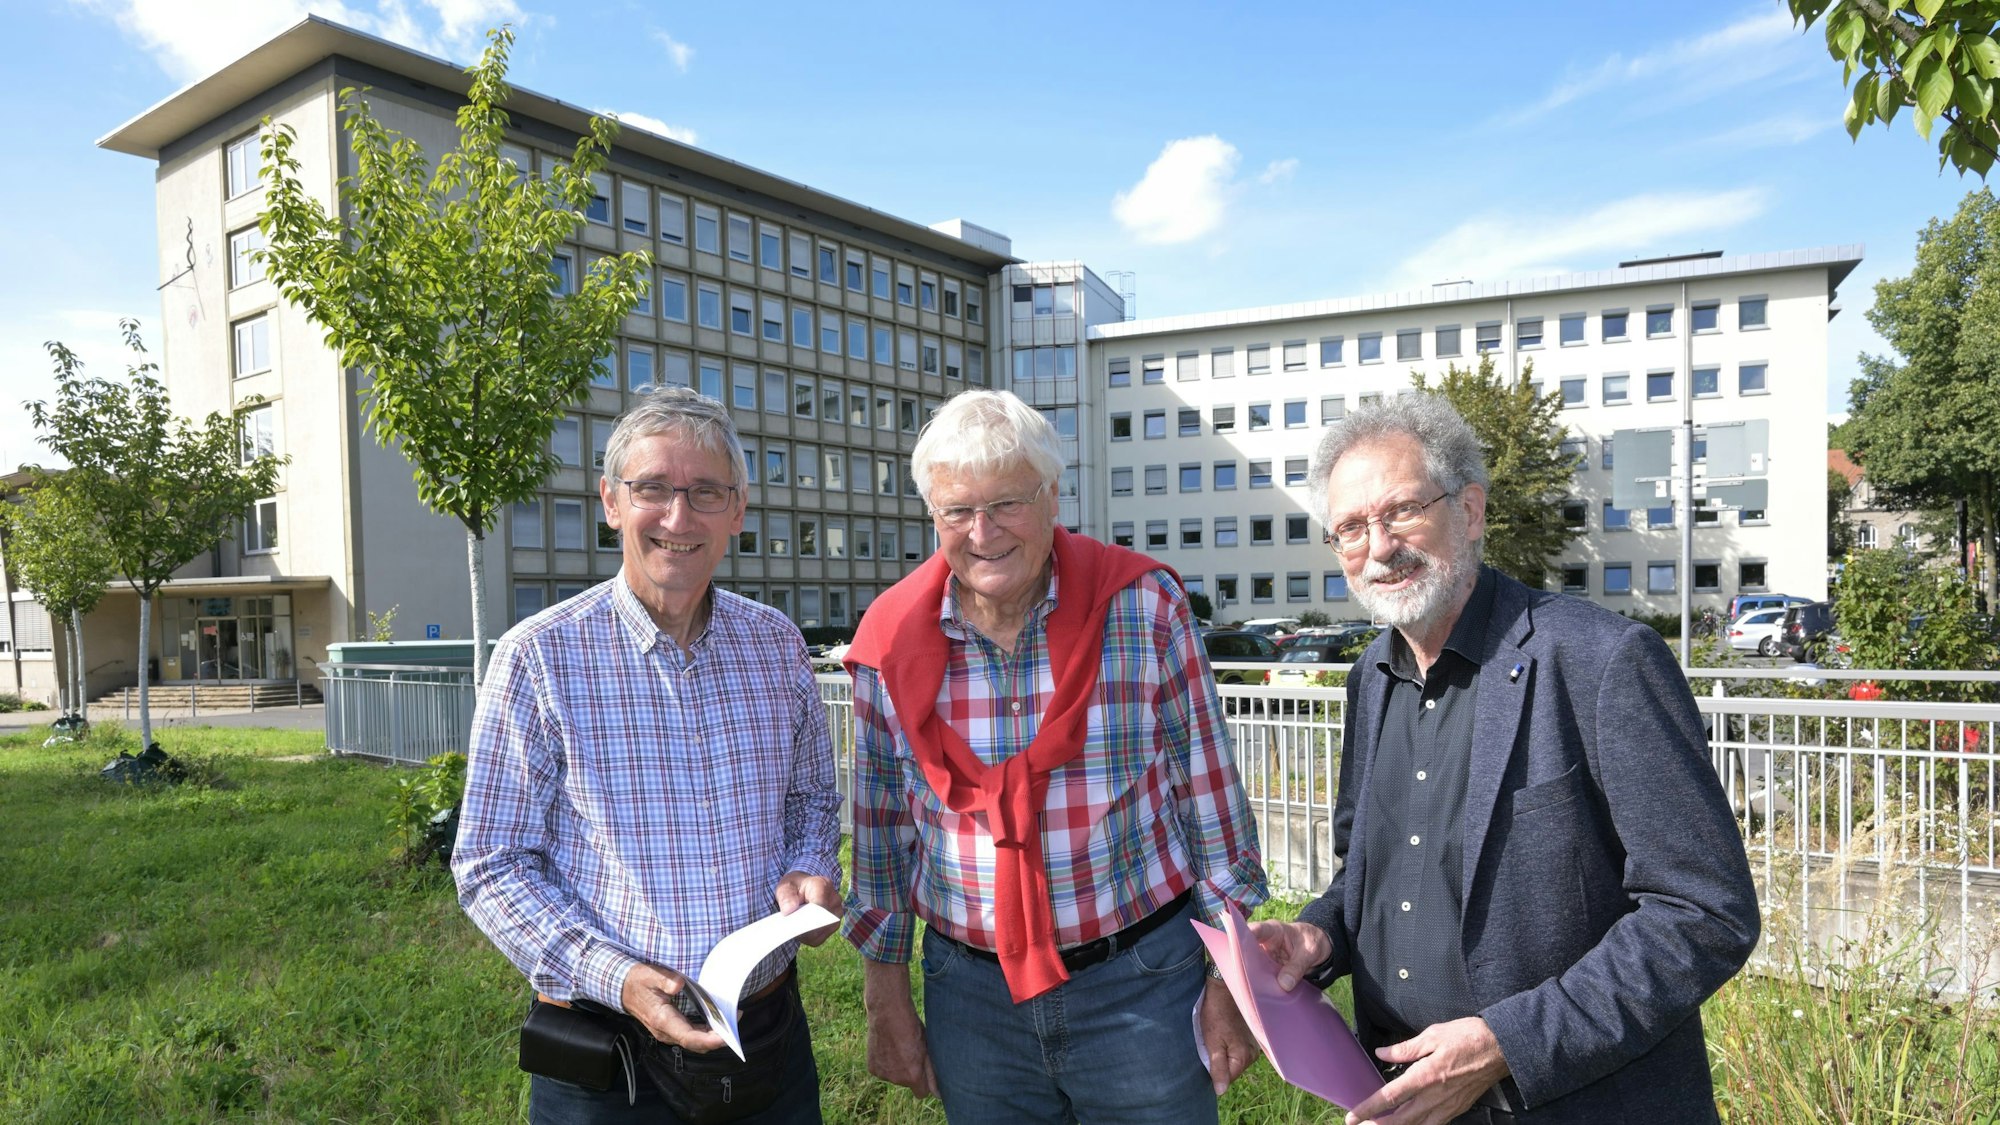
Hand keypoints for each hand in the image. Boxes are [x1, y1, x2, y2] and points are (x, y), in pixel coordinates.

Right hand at [620, 962, 727, 1052]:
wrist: (623, 989)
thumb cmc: (638, 981)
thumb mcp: (649, 975)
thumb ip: (665, 980)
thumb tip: (679, 984)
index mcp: (662, 1019)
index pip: (688, 1037)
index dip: (708, 1040)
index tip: (725, 1037)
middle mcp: (665, 1031)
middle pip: (695, 1044)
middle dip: (717, 1039)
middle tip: (735, 1023)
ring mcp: (668, 1032)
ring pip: (694, 1042)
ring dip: (712, 1037)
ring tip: (730, 1022)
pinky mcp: (671, 1029)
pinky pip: (691, 1036)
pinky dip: (705, 1032)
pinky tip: (716, 1023)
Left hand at [774, 870, 841, 945]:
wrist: (801, 890)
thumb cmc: (794, 888)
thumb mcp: (785, 888)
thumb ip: (785, 897)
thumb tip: (789, 910)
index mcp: (823, 885)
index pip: (819, 904)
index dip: (807, 916)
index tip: (794, 922)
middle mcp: (834, 899)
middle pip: (822, 920)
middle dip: (804, 927)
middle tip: (790, 928)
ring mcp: (837, 913)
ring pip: (821, 932)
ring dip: (806, 934)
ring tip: (794, 927)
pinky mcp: (834, 925)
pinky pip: (820, 938)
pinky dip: (808, 938)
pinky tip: (800, 932)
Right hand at [862, 959, 937, 1098]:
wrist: (888, 1012)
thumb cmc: (912, 1028)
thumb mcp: (927, 1048)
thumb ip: (932, 1073)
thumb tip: (939, 1094)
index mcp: (913, 1076)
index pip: (922, 1094)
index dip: (923, 1082)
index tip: (923, 1070)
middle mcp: (897, 1079)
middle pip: (907, 1083)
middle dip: (909, 1072)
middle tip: (909, 1051)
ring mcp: (882, 1074)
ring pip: (894, 1076)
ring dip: (896, 1067)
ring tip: (897, 1046)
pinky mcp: (872, 1068)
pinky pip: (882, 1070)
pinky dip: (884, 1062)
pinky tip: (887, 1046)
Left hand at [1198, 975, 1259, 1094]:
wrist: (1224, 989)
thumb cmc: (1216, 1014)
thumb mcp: (1212, 1043)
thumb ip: (1218, 1068)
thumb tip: (1220, 1091)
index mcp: (1244, 1057)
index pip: (1227, 1079)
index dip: (1214, 1072)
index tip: (1206, 1056)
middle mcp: (1253, 1054)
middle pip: (1233, 1070)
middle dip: (1220, 1063)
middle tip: (1209, 1045)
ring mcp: (1254, 1045)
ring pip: (1235, 1060)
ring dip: (1225, 1054)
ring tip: (1215, 1038)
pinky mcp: (1252, 1037)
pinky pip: (1239, 1050)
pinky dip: (1229, 1046)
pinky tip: (1223, 1034)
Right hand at [1248, 919, 1331, 990]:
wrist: (1320, 948)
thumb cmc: (1313, 941)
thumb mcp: (1309, 952)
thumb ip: (1297, 966)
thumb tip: (1283, 985)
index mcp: (1273, 930)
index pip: (1256, 930)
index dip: (1243, 935)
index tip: (1237, 945)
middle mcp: (1264, 943)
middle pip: (1247, 950)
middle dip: (1242, 962)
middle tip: (1241, 977)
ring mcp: (1265, 957)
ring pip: (1252, 966)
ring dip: (1251, 977)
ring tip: (1250, 991)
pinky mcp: (1268, 969)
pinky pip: (1261, 977)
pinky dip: (1261, 985)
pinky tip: (1259, 995)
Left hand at [1343, 1016, 1509, 1124]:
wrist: (1502, 1049)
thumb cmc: (1468, 1037)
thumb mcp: (1434, 1034)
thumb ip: (1406, 1048)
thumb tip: (1382, 1053)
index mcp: (1426, 1076)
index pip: (1390, 1097)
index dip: (1369, 1108)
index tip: (1352, 1116)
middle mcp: (1435, 1097)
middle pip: (1401, 1120)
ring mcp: (1448, 1107)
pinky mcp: (1458, 1109)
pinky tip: (1411, 1123)